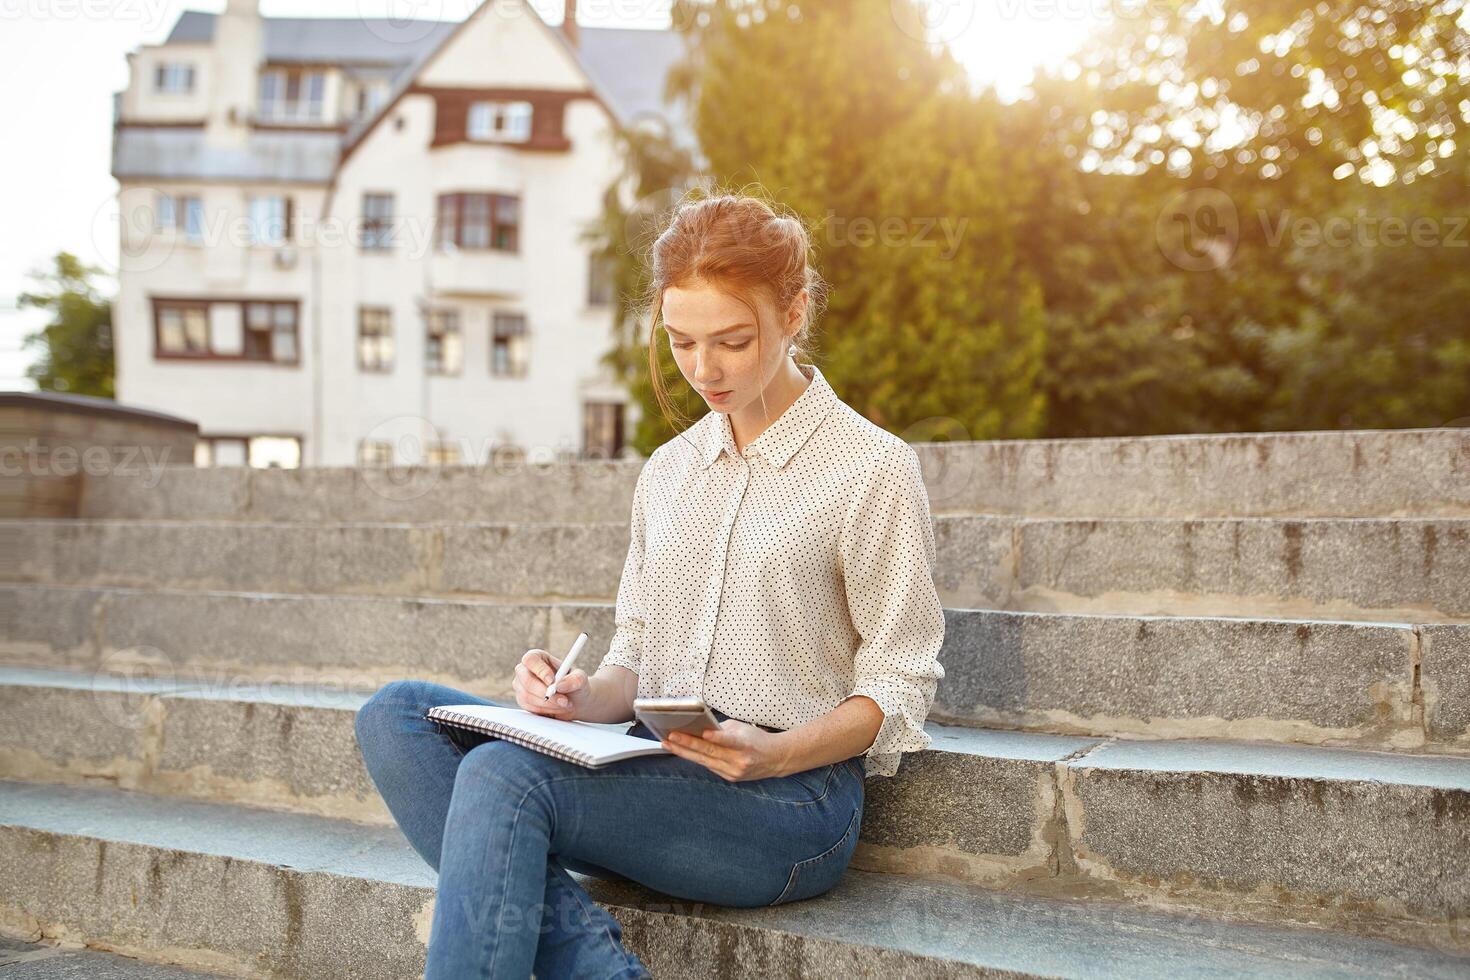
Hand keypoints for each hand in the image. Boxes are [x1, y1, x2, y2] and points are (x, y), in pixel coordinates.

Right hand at [513, 649, 589, 720]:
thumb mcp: (580, 679)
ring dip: (549, 703)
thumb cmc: (575, 685)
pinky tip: (557, 708)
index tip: (552, 680)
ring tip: (566, 704)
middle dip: (545, 692)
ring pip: (528, 696)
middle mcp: (525, 670)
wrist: (574, 700)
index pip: (530, 659)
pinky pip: (530, 707)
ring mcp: (521, 686)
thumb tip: (560, 685)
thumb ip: (574, 680)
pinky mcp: (523, 701)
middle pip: (526, 680)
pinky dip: (546, 710)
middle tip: (563, 700)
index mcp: (538, 657)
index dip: (540, 670)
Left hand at [660, 720, 787, 781]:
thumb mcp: (742, 728)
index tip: (703, 733)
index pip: (729, 741)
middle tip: (670, 737)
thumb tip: (699, 728)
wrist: (775, 759)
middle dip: (688, 744)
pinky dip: (696, 758)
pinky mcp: (730, 778)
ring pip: (705, 761)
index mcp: (745, 745)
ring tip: (668, 744)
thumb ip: (721, 729)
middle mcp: (740, 761)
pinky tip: (682, 751)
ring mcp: (734, 772)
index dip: (717, 738)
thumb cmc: (756, 739)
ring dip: (685, 752)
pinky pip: (709, 766)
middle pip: (710, 752)